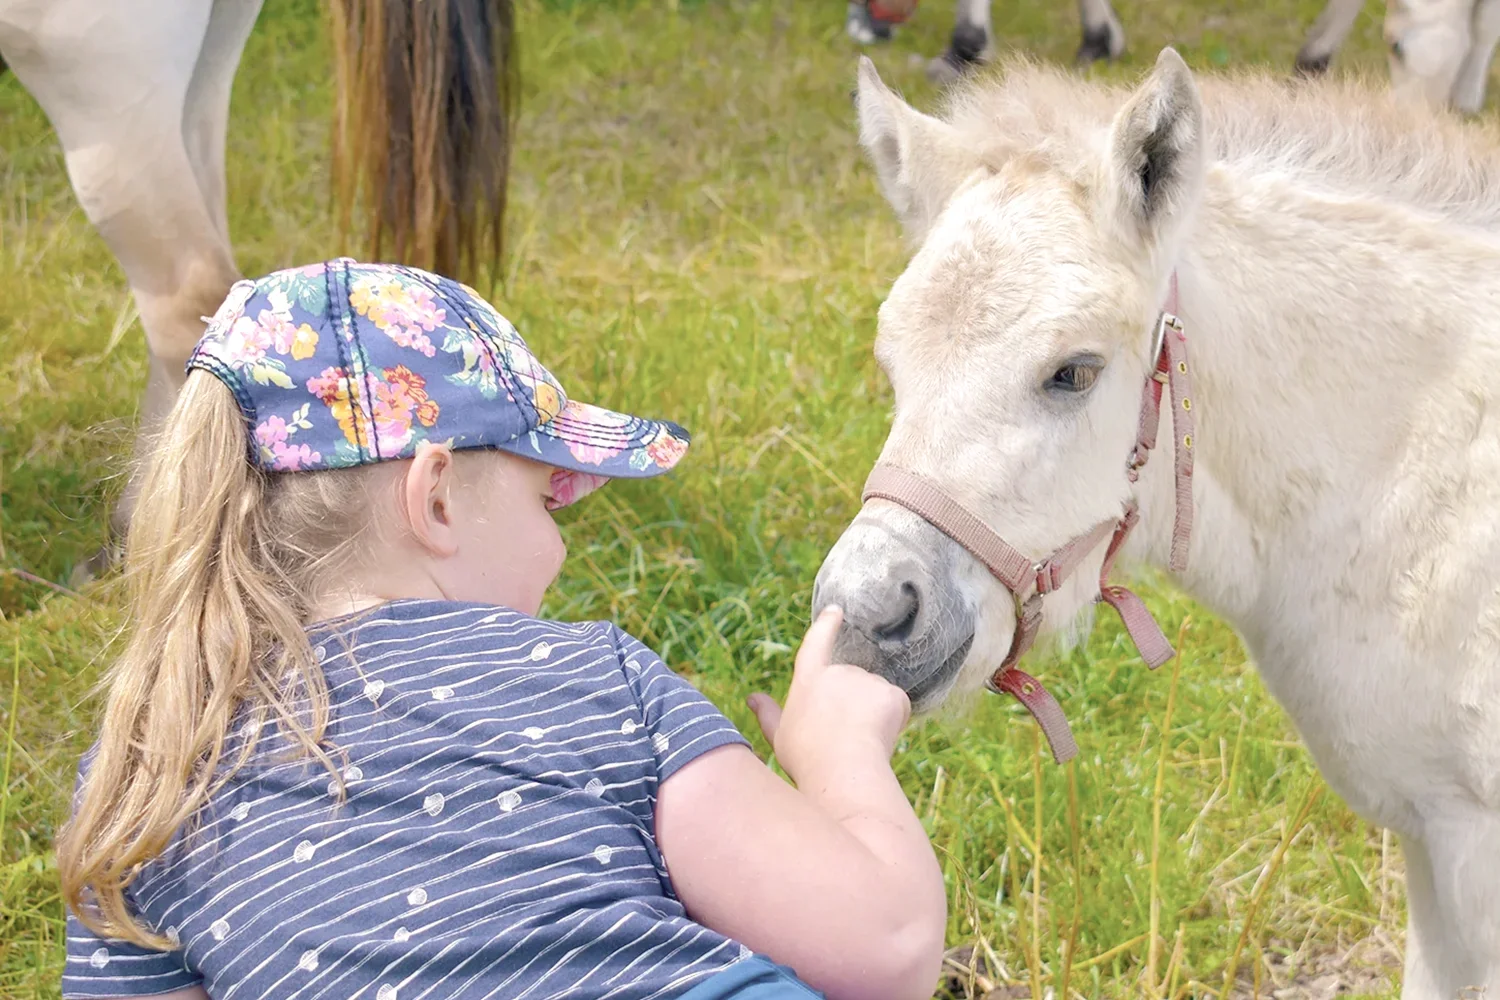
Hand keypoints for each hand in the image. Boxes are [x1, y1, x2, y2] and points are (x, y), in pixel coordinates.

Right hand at [746, 607, 911, 781]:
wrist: (841, 770)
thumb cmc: (806, 758)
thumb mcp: (779, 735)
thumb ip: (768, 713)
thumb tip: (752, 697)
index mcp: (808, 679)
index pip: (817, 643)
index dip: (826, 625)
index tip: (835, 610)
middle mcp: (838, 671)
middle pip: (852, 684)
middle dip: (854, 707)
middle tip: (845, 739)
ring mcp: (866, 680)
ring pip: (876, 697)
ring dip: (873, 716)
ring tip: (859, 743)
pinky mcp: (891, 693)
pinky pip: (897, 707)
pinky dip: (893, 722)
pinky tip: (879, 740)